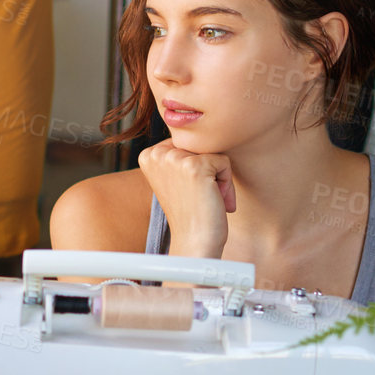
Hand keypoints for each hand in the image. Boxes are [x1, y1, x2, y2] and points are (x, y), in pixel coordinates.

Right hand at [138, 140, 235, 258]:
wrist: (194, 241)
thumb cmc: (190, 212)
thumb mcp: (175, 179)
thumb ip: (178, 155)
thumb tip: (198, 133)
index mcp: (148, 154)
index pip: (186, 143)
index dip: (194, 167)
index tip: (188, 191)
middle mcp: (157, 153)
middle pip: (200, 146)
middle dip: (207, 171)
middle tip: (199, 197)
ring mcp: (174, 158)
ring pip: (213, 152)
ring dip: (218, 178)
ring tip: (206, 199)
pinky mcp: (194, 166)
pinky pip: (224, 162)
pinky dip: (226, 183)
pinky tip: (214, 200)